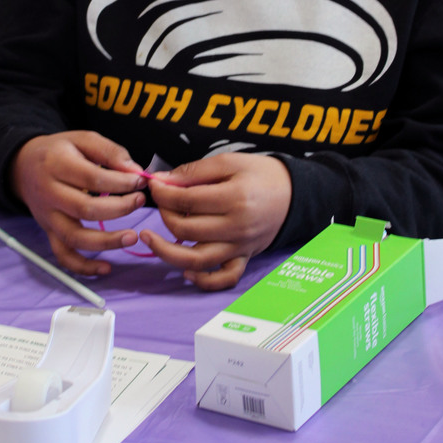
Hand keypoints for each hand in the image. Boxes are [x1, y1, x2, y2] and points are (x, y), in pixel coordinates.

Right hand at [11, 132, 146, 276]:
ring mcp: (47, 217)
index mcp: (57, 165)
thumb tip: (136, 171)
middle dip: (119, 208)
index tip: (140, 180)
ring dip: (106, 242)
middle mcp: (49, 194)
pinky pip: (63, 255)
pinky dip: (83, 267)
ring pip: (74, 237)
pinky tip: (106, 268)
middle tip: (140, 200)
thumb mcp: (83, 139)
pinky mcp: (49, 232)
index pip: (92, 178)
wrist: (23, 165)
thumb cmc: (60, 151)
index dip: (120, 182)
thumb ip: (110, 152)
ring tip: (132, 237)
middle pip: (84, 209)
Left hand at [142, 154, 291, 290]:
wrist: (294, 194)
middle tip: (160, 201)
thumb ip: (194, 171)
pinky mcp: (244, 258)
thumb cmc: (261, 174)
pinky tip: (185, 271)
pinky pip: (222, 278)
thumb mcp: (229, 162)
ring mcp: (240, 246)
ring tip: (148, 239)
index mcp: (234, 198)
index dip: (163, 193)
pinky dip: (202, 280)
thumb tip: (162, 181)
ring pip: (197, 260)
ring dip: (167, 252)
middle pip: (186, 229)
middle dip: (164, 214)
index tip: (153, 184)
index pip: (186, 201)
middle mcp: (236, 227)